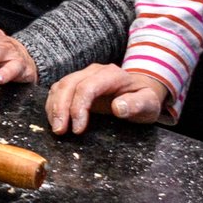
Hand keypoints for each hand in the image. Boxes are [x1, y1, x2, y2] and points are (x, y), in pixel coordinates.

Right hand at [45, 64, 171, 134]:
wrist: (140, 90)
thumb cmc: (144, 99)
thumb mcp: (149, 104)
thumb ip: (137, 104)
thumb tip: (118, 108)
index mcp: (112, 75)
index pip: (87, 87)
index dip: (78, 107)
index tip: (78, 129)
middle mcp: (94, 71)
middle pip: (69, 85)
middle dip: (61, 108)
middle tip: (60, 130)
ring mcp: (83, 75)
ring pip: (60, 86)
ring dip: (54, 107)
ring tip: (56, 128)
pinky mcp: (76, 83)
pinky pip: (58, 90)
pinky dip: (53, 105)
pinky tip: (55, 120)